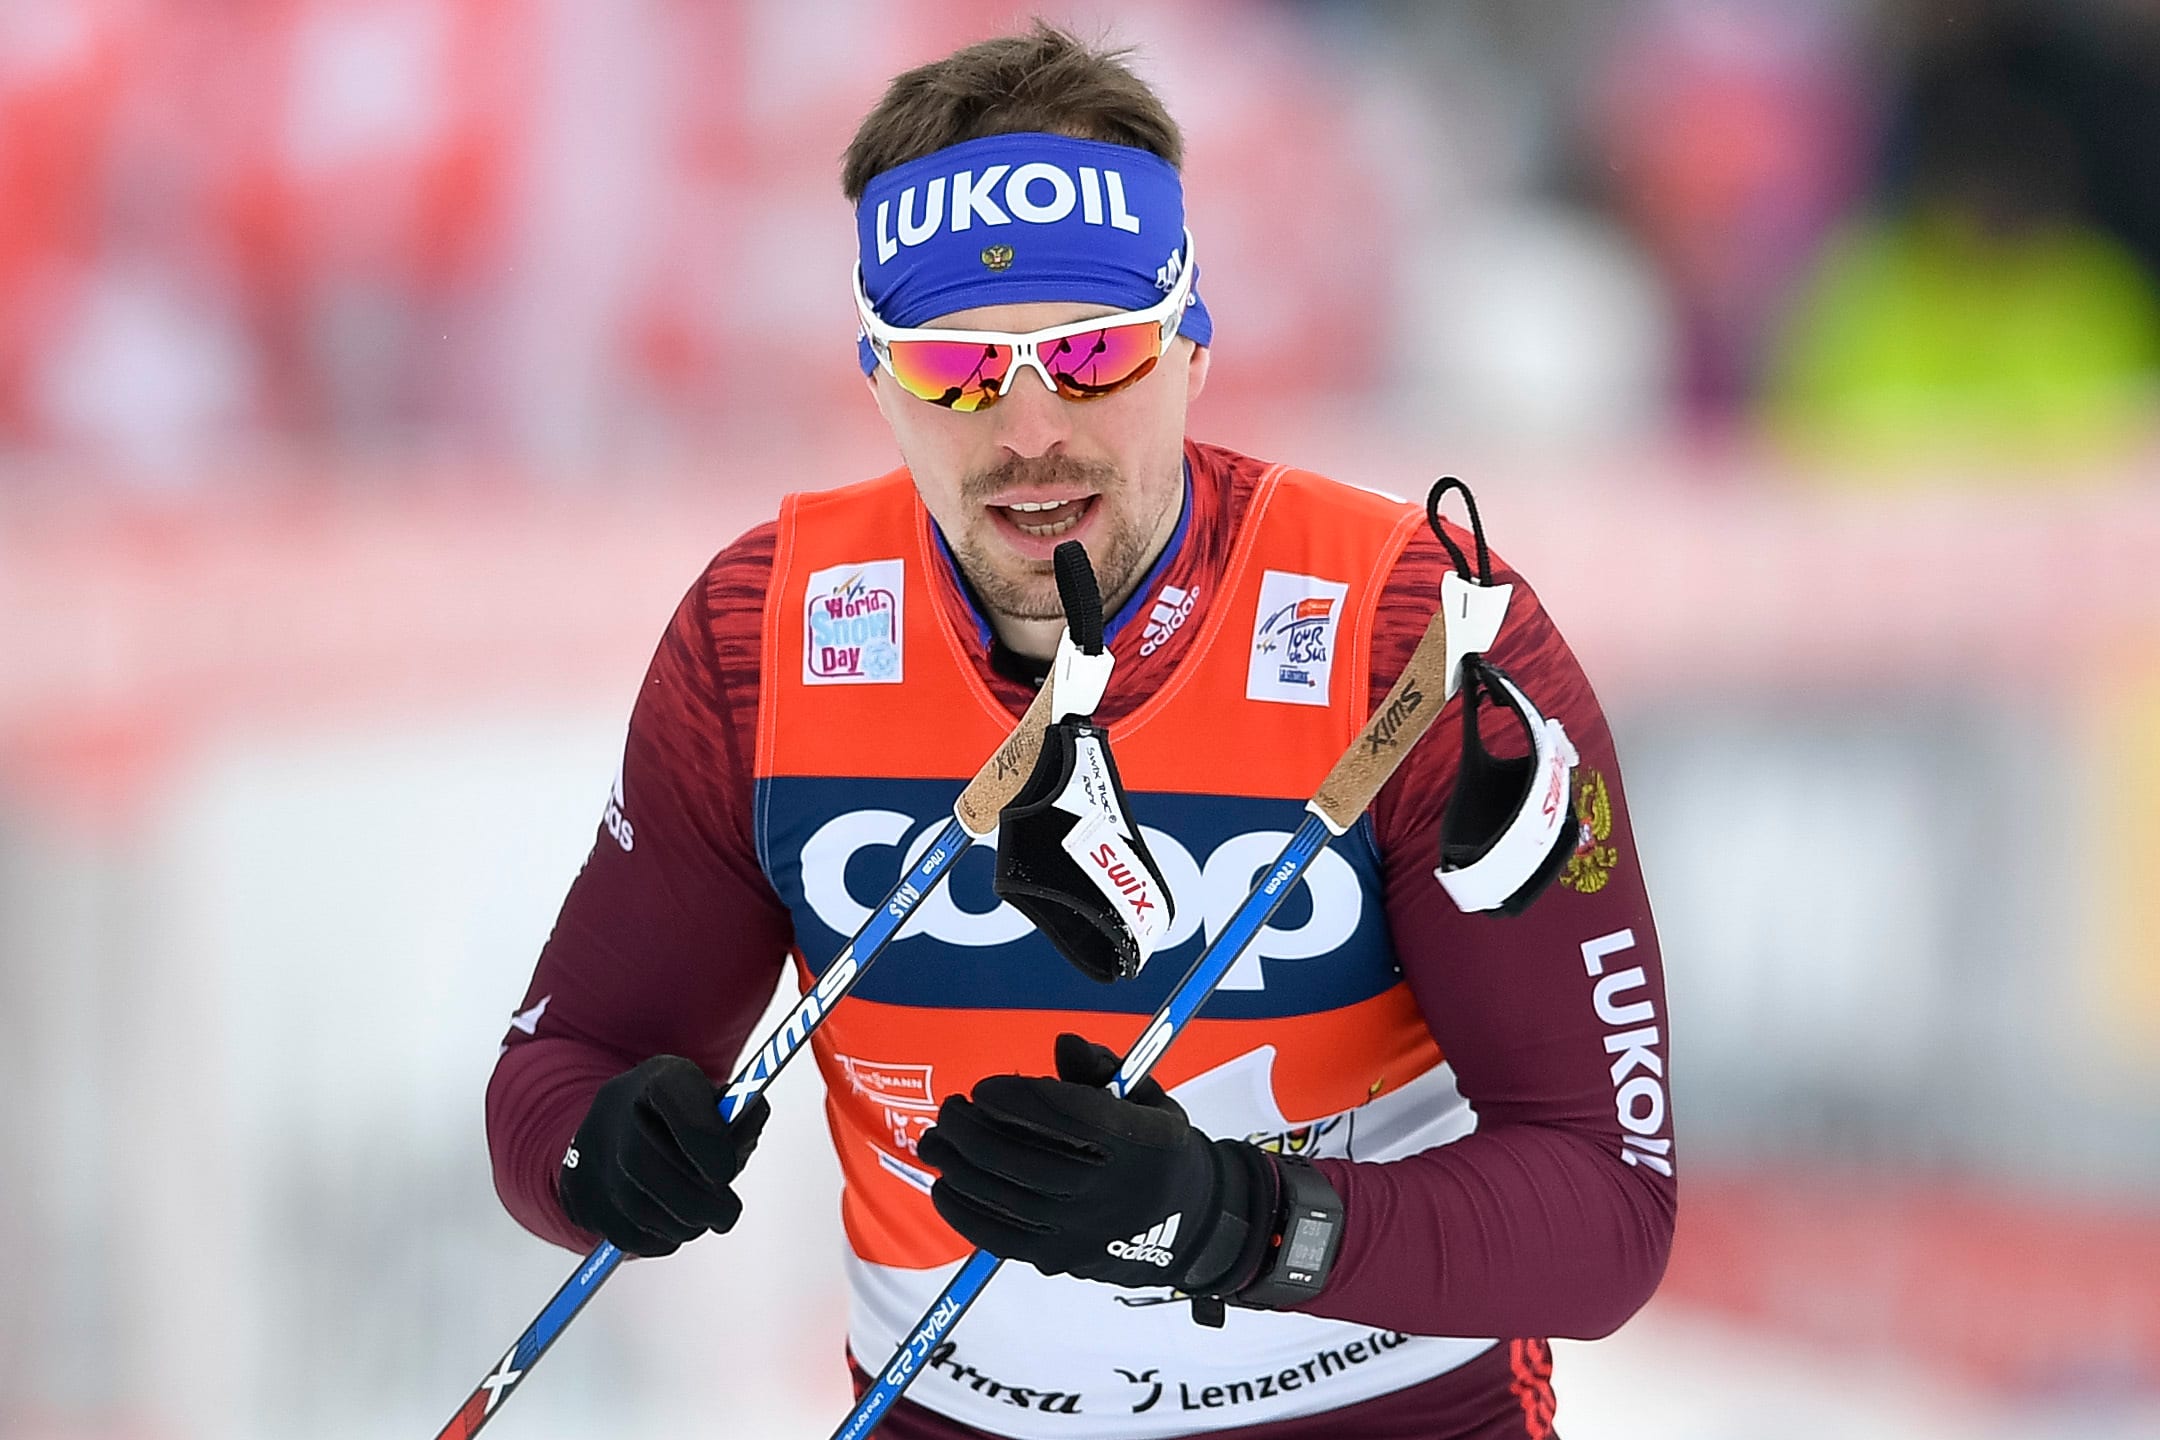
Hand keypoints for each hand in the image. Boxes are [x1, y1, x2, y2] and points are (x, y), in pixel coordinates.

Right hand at [558, 1055, 769, 1256]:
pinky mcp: (582, 1200)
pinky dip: (662, 1237)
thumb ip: (740, 1113)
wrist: (620, 1127)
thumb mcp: (715, 1101)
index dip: (702, 1139)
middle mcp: (614, 1113)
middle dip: (698, 1200)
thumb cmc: (681, 1116)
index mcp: (656, 1080)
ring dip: (684, 1222)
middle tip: (727, 1213)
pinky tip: (674, 1220)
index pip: (673, 1098)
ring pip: (638, 1209)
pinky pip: (629, 1236)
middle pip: (646, 1166)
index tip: (726, 1172)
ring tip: (703, 1214)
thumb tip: (750, 1121)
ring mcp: (591, 1158)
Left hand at [918, 1034, 1275, 1293]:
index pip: (1069, 1117)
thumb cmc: (1156, 1150)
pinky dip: (964, 1210)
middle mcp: (1111, 1191)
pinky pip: (1000, 1237)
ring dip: (958, 1165)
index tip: (985, 1088)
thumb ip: (1102, 1068)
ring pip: (1005, 1198)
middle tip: (951, 1108)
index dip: (1016, 1099)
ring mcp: (1082, 1231)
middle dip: (973, 1130)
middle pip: (1025, 1160)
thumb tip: (1062, 1045)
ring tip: (937, 1140)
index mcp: (1141, 1143)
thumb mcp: (1148, 1098)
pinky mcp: (1059, 1258)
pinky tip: (945, 1184)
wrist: (1187, 1227)